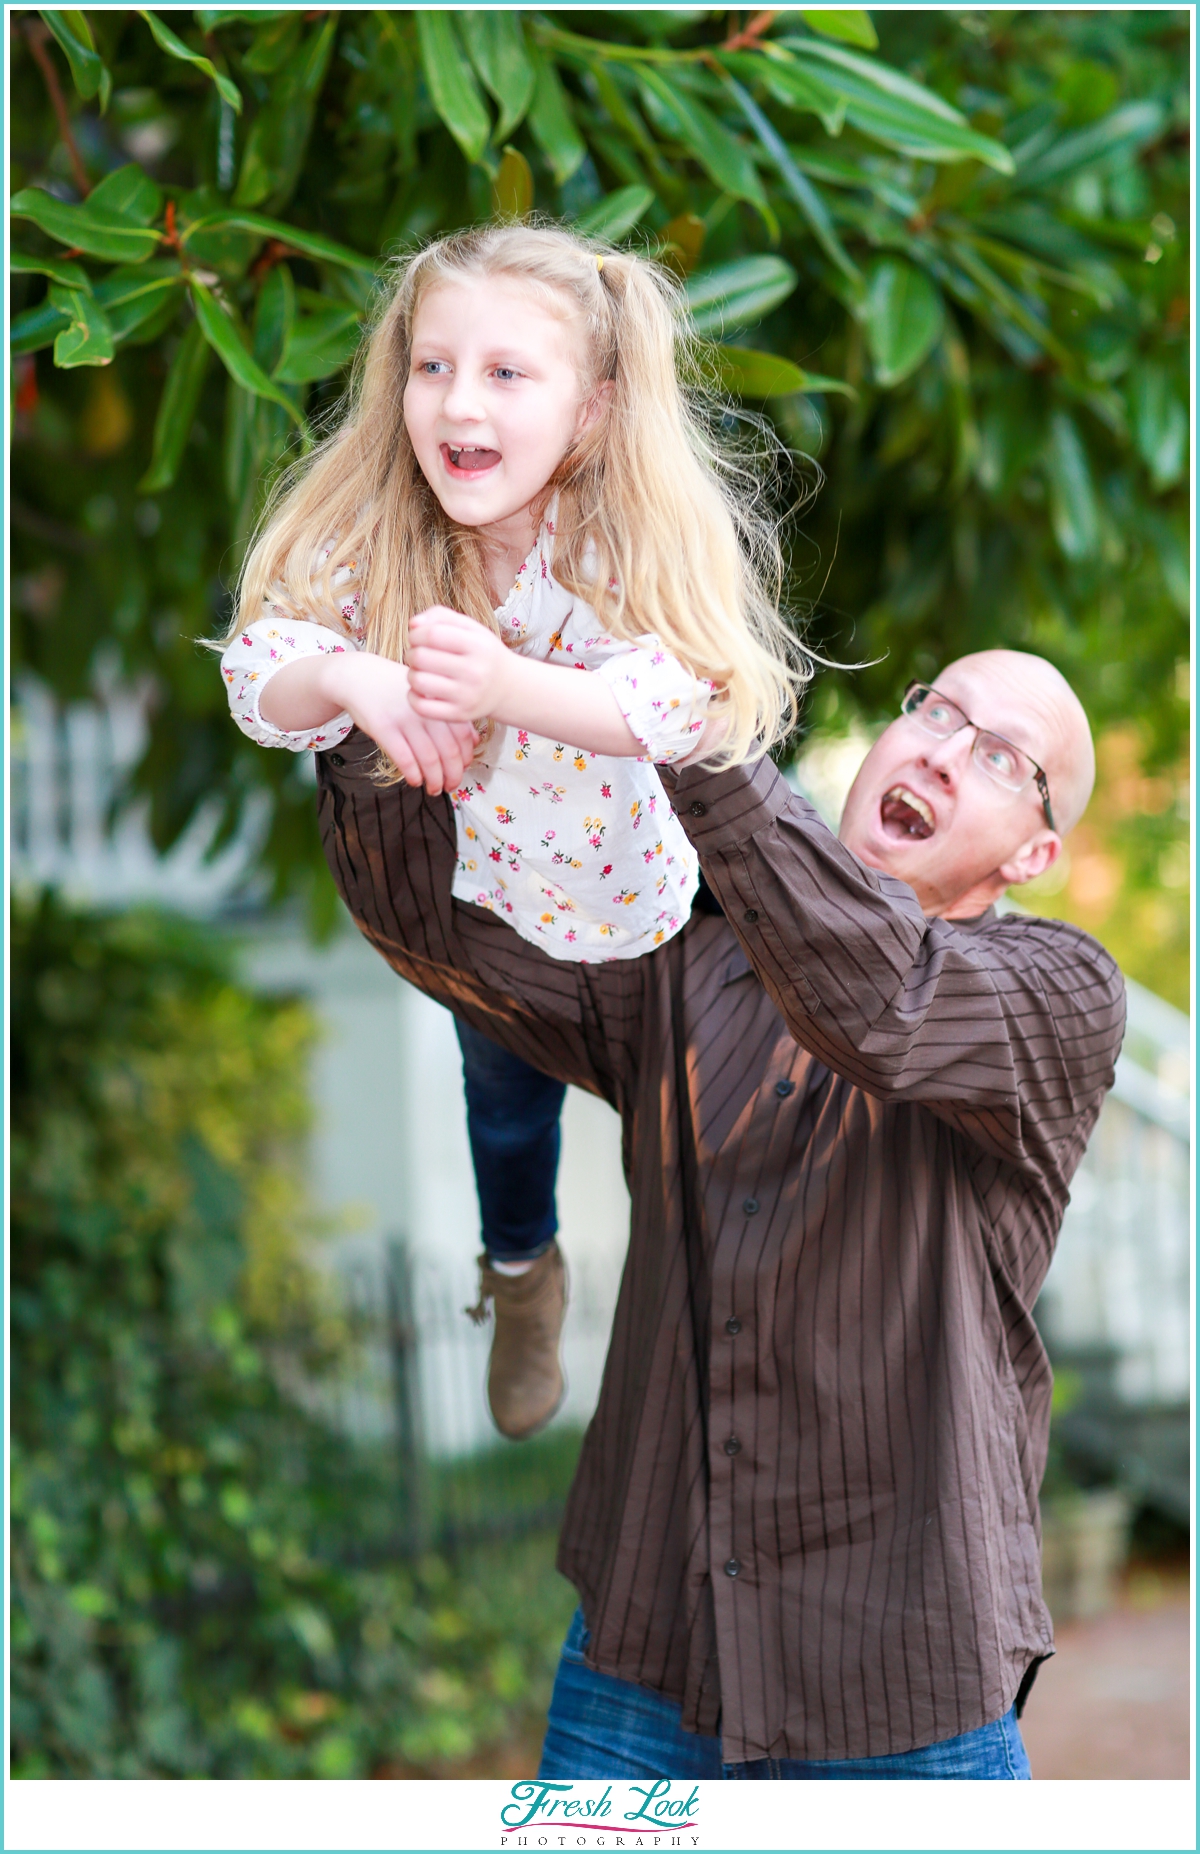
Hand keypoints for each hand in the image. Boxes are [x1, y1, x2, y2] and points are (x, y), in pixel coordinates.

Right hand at [331, 651, 478, 792]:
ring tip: (434, 789)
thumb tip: (475, 741)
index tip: (462, 770)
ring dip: (434, 780)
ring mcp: (405, 719)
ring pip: (429, 759)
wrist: (359, 676)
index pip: (464, 737)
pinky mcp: (384, 728)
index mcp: (439, 702)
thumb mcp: (427, 696)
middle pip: (449, 751)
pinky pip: (404, 759)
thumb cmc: (396, 689)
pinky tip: (415, 781)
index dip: (466, 759)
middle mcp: (426, 711)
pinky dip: (413, 775)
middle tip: (450, 786)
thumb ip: (450, 717)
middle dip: (453, 775)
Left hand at [407, 607, 512, 723]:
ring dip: (412, 674)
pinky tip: (421, 690)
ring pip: (419, 682)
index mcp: (477, 646)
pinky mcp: (459, 714)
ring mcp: (467, 696)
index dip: (415, 634)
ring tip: (421, 672)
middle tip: (418, 655)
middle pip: (421, 657)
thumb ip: (441, 616)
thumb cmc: (483, 653)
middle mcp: (474, 671)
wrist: (508, 687)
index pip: (432, 634)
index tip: (416, 637)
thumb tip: (413, 624)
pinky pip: (421, 707)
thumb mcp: (471, 628)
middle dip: (412, 653)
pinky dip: (413, 697)